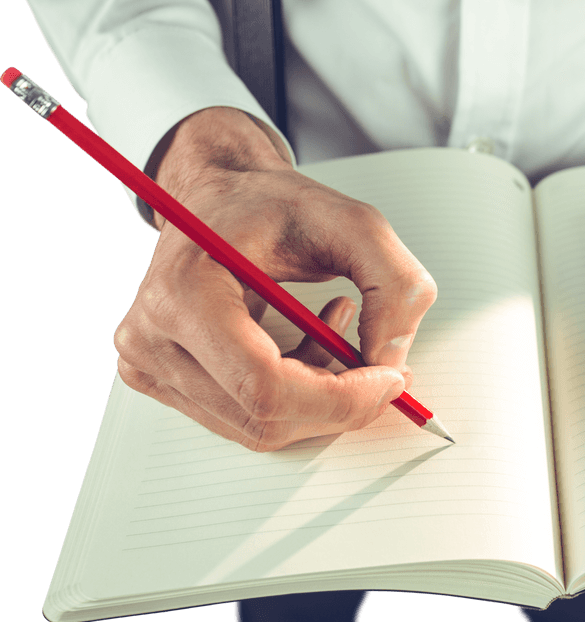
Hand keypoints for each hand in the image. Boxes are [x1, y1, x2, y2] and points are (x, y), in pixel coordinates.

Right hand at [113, 107, 436, 450]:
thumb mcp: (356, 222)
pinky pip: (248, 417)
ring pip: (261, 427)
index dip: (339, 398)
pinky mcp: (167, 381)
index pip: (264, 386)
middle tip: (385, 364)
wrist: (219, 194)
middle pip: (264, 417)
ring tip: (339, 329)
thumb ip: (396, 284)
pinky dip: (297, 395)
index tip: (392, 379)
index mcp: (182, 294)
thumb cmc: (272, 203)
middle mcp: (151, 338)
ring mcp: (151, 366)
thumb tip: (392, 360)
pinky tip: (311, 341)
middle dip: (339, 403)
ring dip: (319, 396)